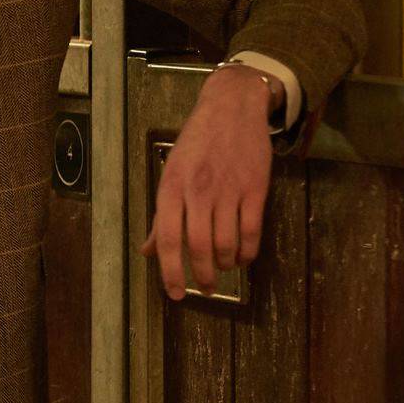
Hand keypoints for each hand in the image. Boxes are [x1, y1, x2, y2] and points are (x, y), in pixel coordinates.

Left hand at [138, 66, 274, 298]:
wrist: (231, 108)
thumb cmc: (196, 143)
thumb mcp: (170, 173)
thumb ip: (161, 215)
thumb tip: (148, 251)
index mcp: (171, 188)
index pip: (168, 239)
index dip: (169, 271)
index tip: (174, 294)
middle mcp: (198, 191)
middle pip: (199, 247)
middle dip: (202, 276)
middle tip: (205, 289)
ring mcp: (228, 190)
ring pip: (227, 243)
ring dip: (225, 265)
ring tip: (223, 269)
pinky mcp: (255, 189)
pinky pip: (252, 231)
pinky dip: (248, 252)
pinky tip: (244, 258)